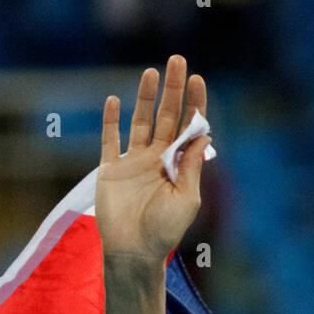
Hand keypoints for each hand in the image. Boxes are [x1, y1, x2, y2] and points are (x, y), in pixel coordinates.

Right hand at [96, 53, 210, 262]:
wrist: (133, 253)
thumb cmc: (164, 232)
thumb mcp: (187, 200)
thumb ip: (192, 166)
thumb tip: (203, 133)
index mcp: (178, 166)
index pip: (188, 128)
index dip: (194, 104)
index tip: (198, 80)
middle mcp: (157, 160)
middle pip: (166, 117)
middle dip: (173, 90)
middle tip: (178, 61)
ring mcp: (133, 162)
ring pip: (140, 121)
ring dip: (146, 97)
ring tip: (152, 72)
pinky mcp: (111, 169)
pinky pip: (110, 139)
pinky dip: (111, 120)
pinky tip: (115, 100)